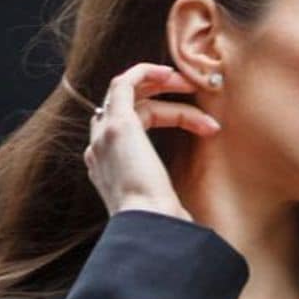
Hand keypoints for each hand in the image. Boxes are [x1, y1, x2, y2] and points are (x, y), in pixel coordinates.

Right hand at [81, 63, 220, 220]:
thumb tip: (188, 215)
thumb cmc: (161, 223)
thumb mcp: (163, 207)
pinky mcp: (117, 125)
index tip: (199, 123)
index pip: (128, 130)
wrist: (150, 225)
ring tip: (191, 85)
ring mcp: (103, 136)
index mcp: (106, 170)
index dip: (164, 116)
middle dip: (160, 95)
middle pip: (126, 108)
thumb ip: (165, 199)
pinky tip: (170, 73)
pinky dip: (145, 72)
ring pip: (127, 95)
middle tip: (192, 92)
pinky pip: (123, 84)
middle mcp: (98, 151)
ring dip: (159, 84)